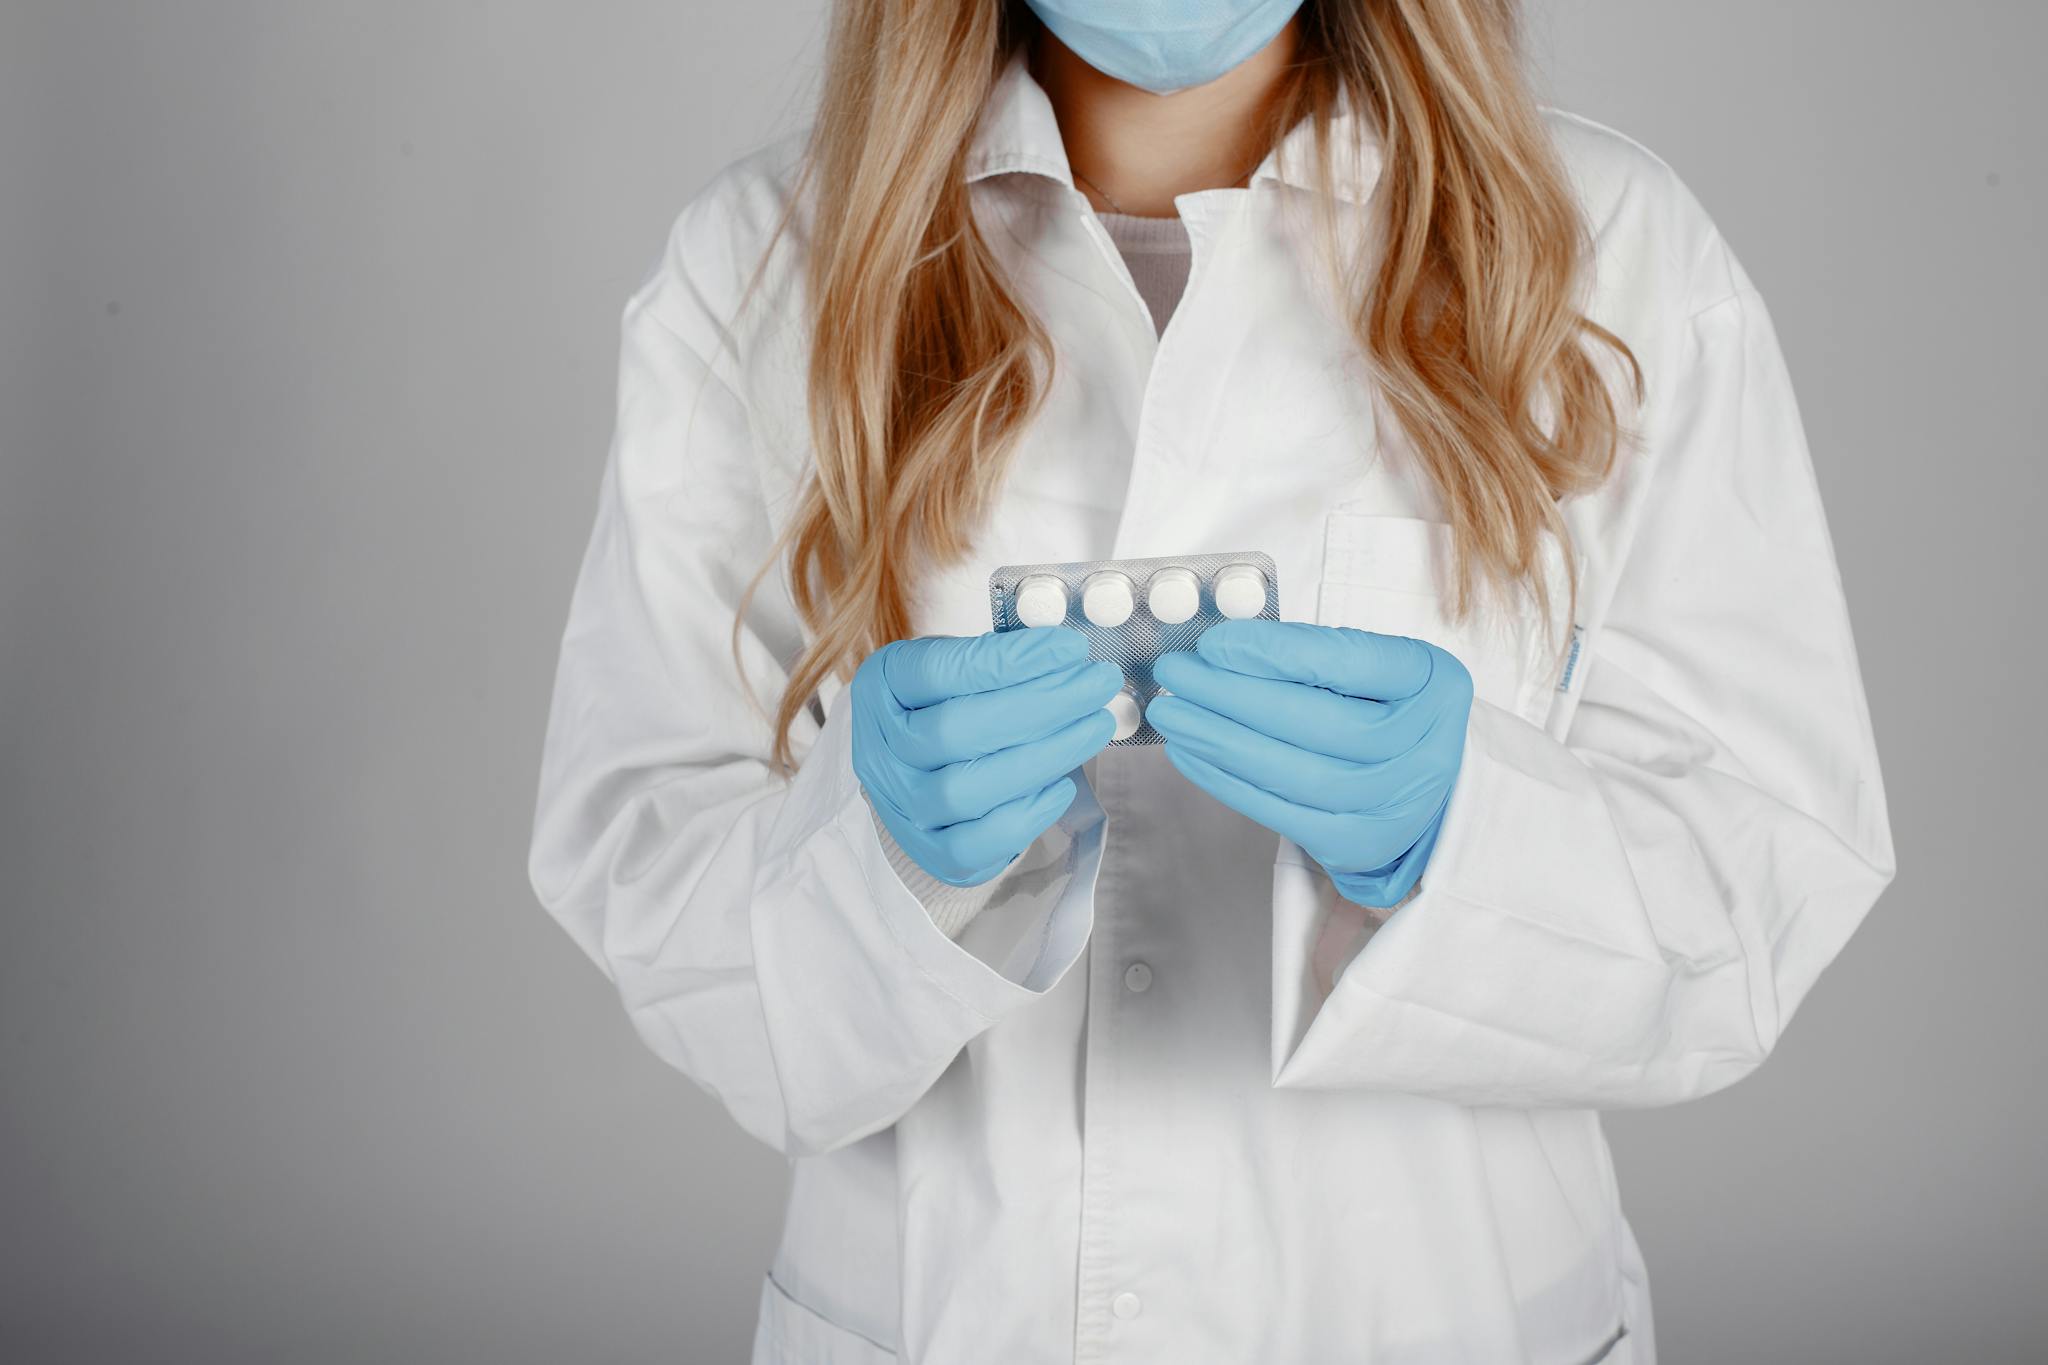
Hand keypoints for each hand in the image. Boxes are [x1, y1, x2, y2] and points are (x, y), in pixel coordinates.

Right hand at [852, 628, 1121, 886]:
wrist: (914, 775)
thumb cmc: (944, 708)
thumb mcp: (952, 668)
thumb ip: (995, 661)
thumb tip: (1067, 660)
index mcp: (881, 689)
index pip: (939, 671)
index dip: (1008, 660)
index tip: (1070, 648)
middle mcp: (879, 751)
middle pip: (956, 732)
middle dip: (1042, 705)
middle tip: (1099, 684)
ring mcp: (902, 808)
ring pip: (966, 790)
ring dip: (1045, 757)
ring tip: (1096, 726)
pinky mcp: (931, 853)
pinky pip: (976, 845)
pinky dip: (1026, 815)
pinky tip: (1063, 785)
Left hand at [1146, 620, 1473, 908]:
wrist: (1433, 790)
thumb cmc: (1390, 713)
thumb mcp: (1377, 668)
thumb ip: (1315, 654)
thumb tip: (1222, 652)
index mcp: (1434, 684)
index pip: (1350, 663)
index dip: (1276, 653)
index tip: (1215, 643)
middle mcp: (1423, 746)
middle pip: (1315, 720)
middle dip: (1231, 695)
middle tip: (1176, 674)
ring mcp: (1391, 803)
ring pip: (1292, 771)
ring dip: (1218, 740)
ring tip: (1172, 714)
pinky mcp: (1354, 842)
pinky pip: (1279, 811)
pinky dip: (1226, 781)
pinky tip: (1190, 754)